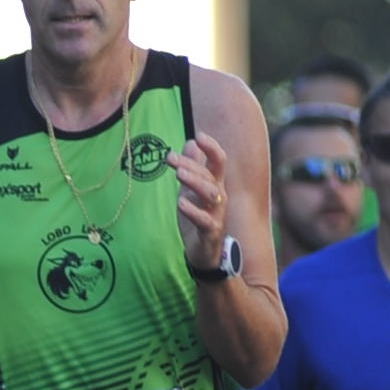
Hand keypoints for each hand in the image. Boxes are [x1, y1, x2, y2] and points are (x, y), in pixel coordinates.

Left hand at [172, 134, 230, 273]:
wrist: (204, 253)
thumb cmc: (198, 218)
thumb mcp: (191, 191)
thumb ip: (192, 168)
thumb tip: (191, 143)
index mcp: (215, 185)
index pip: (219, 161)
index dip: (212, 148)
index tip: (198, 135)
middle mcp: (219, 197)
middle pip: (210, 176)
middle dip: (191, 165)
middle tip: (170, 158)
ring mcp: (217, 215)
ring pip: (211, 194)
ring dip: (195, 182)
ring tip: (178, 174)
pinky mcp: (211, 232)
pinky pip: (205, 220)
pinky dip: (193, 211)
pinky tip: (181, 203)